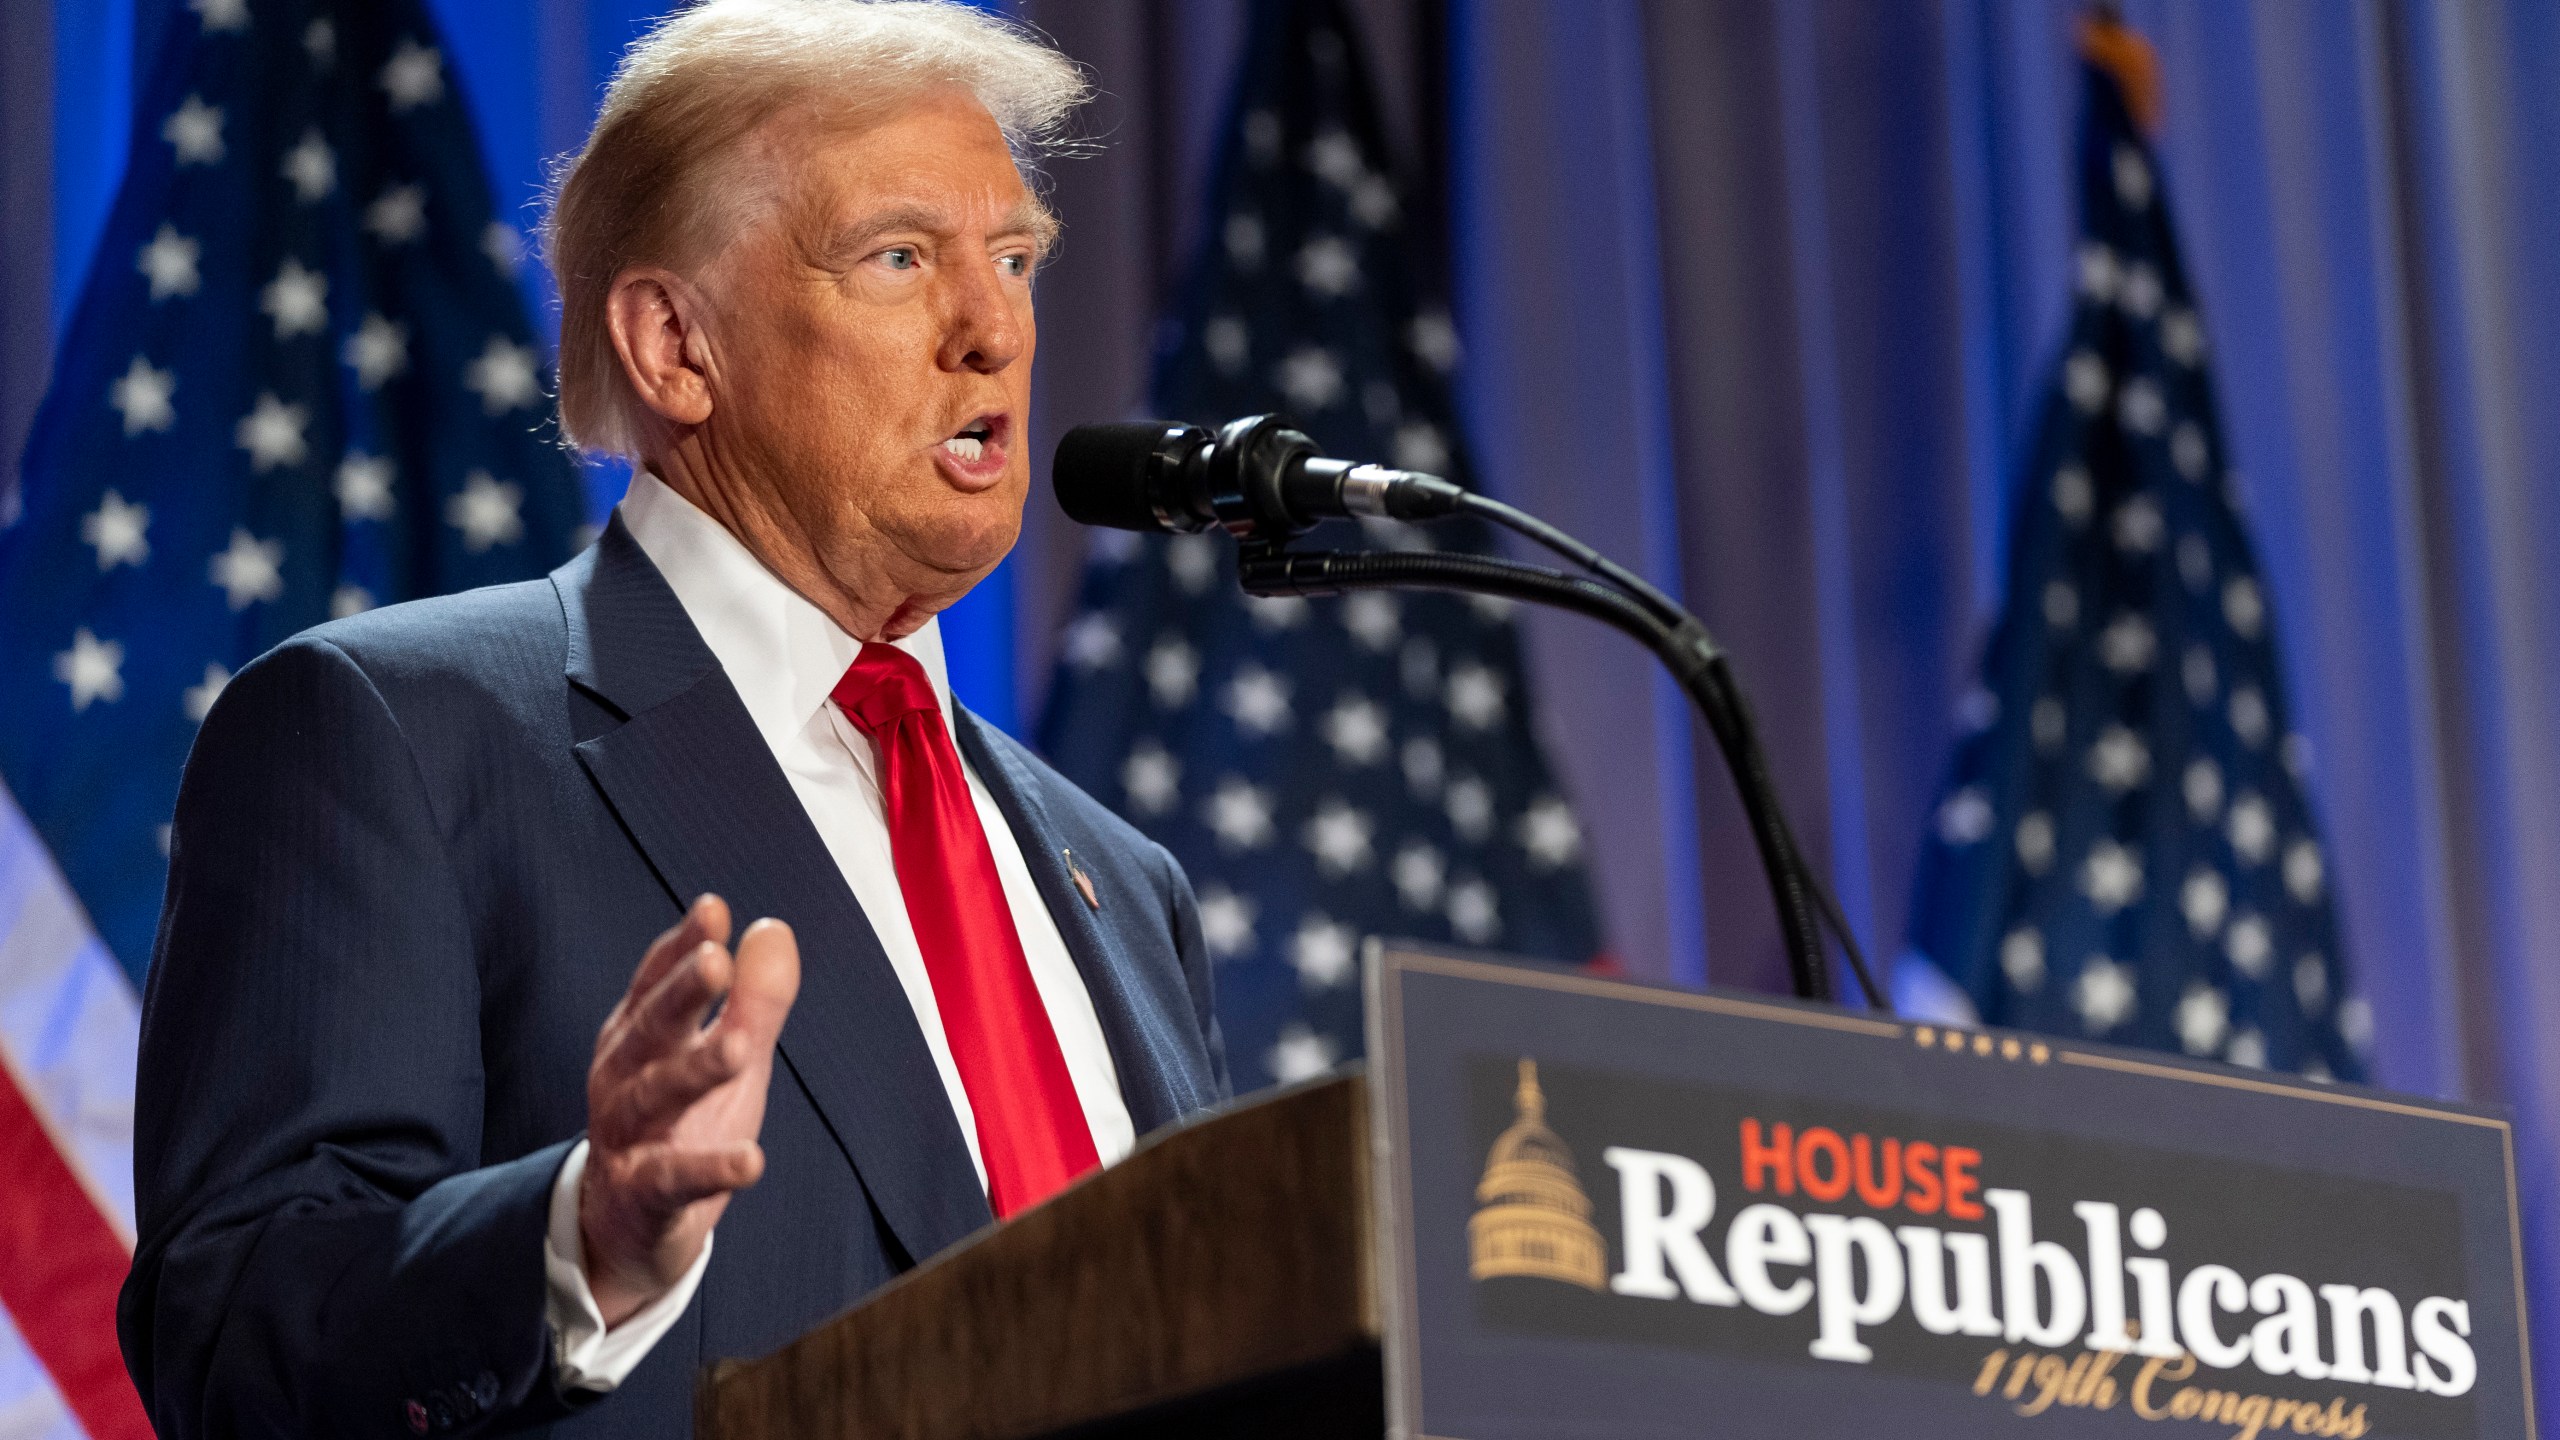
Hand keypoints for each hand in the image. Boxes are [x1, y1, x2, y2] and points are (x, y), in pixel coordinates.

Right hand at [579, 895, 799, 1326]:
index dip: (682, 946)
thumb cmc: (682, 1123)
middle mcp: (623, 1078)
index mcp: (639, 1036)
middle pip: (650, 1029)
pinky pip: (674, 1179)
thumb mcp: (726, 1055)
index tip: (713, 908)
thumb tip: (772, 928)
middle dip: (681, 993)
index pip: (657, 981)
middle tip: (715, 960)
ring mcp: (627, 1137)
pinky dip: (711, 1169)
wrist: (629, 1226)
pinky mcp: (643, 1194)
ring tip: (741, 1048)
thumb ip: (752, 999)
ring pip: (655, 1097)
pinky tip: (753, 1160)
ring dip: (695, 1070)